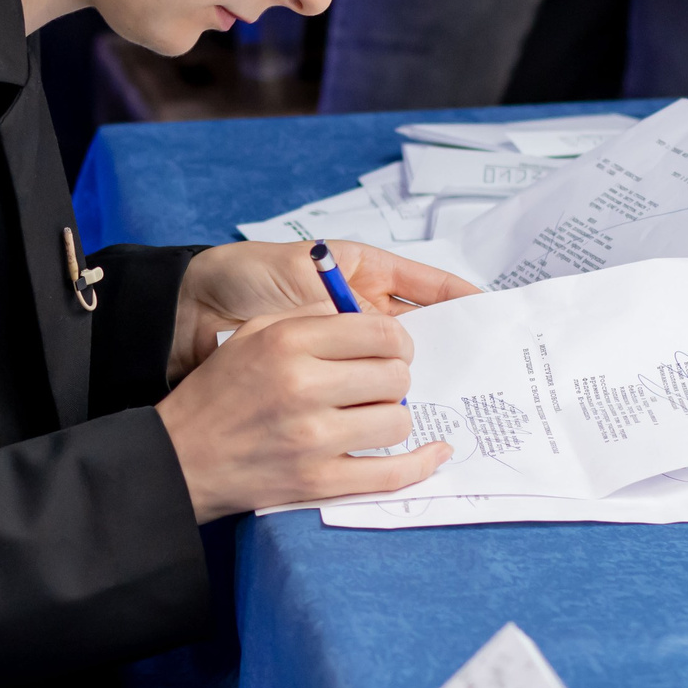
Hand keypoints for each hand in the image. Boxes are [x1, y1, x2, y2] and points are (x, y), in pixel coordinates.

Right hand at [155, 311, 450, 519]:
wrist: (178, 458)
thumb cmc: (218, 395)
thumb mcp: (253, 334)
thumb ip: (310, 319)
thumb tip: (369, 322)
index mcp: (288, 342)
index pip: (379, 332)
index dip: (396, 342)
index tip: (391, 352)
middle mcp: (303, 386)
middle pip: (394, 375)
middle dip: (394, 379)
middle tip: (378, 386)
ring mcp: (312, 438)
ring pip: (398, 421)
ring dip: (392, 418)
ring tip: (372, 418)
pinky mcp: (317, 481)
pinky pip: (391, 473)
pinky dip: (420, 464)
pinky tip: (433, 453)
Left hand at [168, 240, 477, 381]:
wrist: (195, 309)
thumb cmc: (248, 278)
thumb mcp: (307, 276)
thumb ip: (351, 303)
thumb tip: (395, 341)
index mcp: (362, 273)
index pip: (425, 284)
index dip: (459, 297)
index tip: (491, 312)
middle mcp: (360, 309)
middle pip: (419, 329)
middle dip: (445, 342)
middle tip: (473, 361)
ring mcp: (346, 347)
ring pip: (398, 364)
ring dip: (418, 375)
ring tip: (447, 389)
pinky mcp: (330, 380)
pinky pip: (368, 392)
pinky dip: (387, 404)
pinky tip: (407, 415)